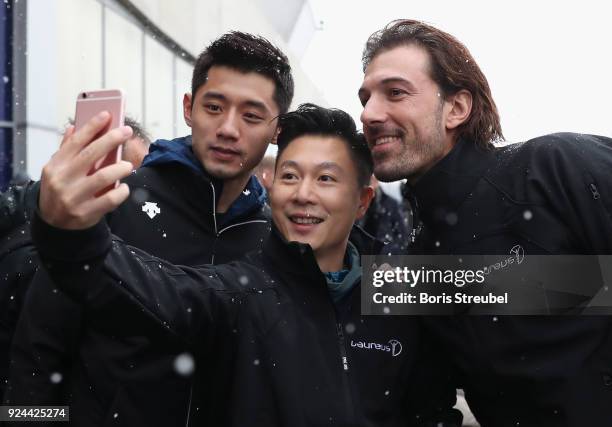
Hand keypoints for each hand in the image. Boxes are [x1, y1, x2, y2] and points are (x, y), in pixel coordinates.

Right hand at [39, 111, 133, 229]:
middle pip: (91, 154)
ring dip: (120, 168)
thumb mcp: (56, 170)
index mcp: (56, 166)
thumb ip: (66, 150)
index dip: (92, 126)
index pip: (76, 141)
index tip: (107, 114)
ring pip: (103, 177)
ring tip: (128, 165)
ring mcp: (74, 197)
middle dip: (111, 140)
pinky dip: (121, 192)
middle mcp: (63, 180)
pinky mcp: (86, 213)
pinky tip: (124, 188)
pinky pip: (110, 199)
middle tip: (126, 131)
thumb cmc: (59, 190)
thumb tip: (73, 127)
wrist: (53, 224)